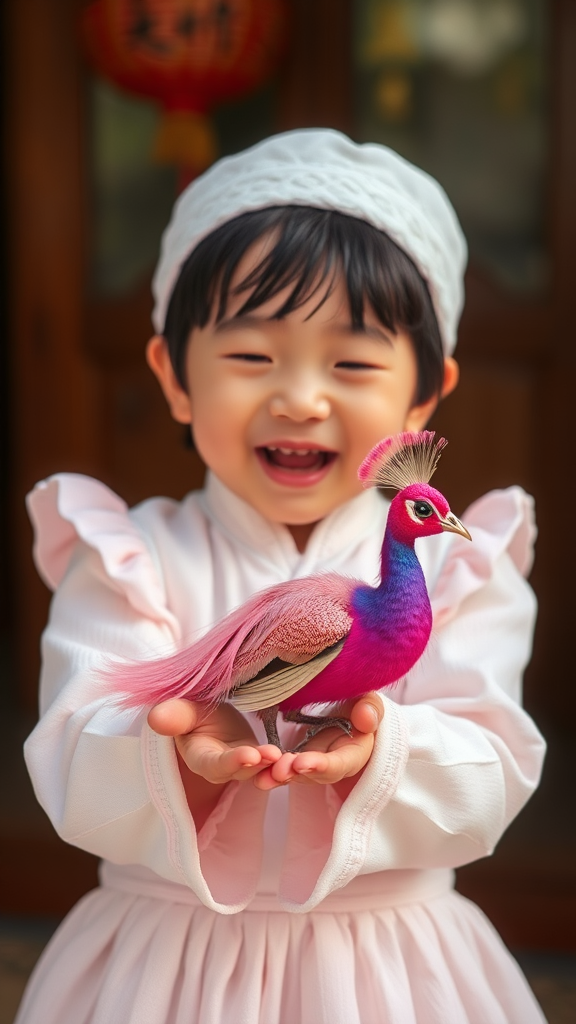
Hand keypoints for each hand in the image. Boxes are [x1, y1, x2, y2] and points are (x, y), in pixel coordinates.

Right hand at [148, 698, 281, 785]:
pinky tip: (300, 759)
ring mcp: (242, 765)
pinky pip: (272, 766)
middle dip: (258, 766)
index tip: (250, 755)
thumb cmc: (193, 709)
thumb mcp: (183, 707)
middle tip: (275, 757)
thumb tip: (155, 718)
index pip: (215, 764)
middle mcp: (221, 767)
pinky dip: (286, 764)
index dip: (232, 762)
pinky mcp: (259, 760)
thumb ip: (174, 715)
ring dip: (275, 769)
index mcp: (200, 756)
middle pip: (240, 771)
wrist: (208, 709)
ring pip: (259, 772)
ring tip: (289, 760)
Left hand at [252, 693, 383, 798]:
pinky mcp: (298, 760)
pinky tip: (254, 772)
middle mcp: (333, 765)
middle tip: (278, 770)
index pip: (339, 763)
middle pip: (315, 775)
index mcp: (355, 753)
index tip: (302, 762)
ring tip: (261, 777)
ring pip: (296, 775)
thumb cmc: (360, 703)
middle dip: (296, 773)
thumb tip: (365, 720)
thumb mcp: (369, 701)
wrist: (348, 707)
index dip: (321, 765)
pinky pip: (283, 768)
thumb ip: (371, 709)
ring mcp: (313, 765)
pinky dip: (269, 771)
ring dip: (279, 776)